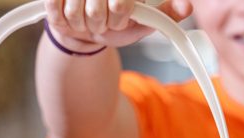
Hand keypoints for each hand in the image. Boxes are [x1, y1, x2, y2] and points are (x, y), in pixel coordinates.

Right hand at [44, 0, 192, 50]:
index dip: (118, 15)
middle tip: (104, 21)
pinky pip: (57, 11)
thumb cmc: (118, 21)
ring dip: (84, 25)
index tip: (120, 16)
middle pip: (96, 10)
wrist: (85, 27)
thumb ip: (168, 13)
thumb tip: (186, 6)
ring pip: (77, 14)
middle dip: (102, 23)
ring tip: (89, 20)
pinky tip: (73, 16)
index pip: (121, 4)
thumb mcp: (145, 20)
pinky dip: (67, 22)